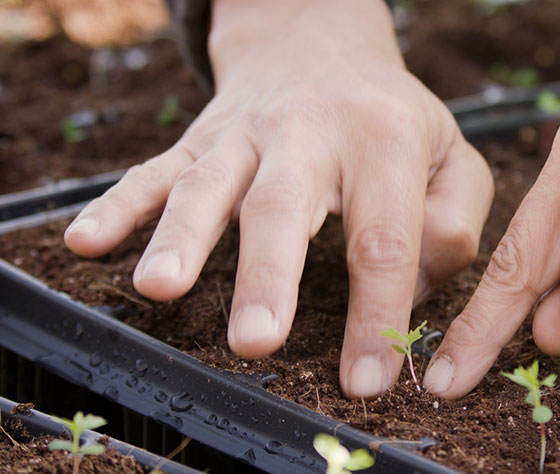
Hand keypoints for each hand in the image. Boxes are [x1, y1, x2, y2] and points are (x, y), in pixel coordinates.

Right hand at [63, 0, 492, 398]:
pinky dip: (120, 206)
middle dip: (267, 276)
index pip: (383, 237)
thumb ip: (456, 221)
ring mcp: (247, 134)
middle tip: (255, 341)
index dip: (375, 312)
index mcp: (384, 140)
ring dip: (181, 238)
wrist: (321, 46)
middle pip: (285, 207)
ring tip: (159, 288)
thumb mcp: (451, 156)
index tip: (364, 380)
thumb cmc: (392, 122)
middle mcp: (310, 132)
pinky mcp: (201, 138)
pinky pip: (155, 171)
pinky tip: (87, 241)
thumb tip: (414, 287)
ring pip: (209, 185)